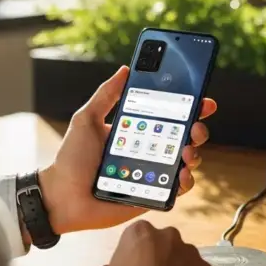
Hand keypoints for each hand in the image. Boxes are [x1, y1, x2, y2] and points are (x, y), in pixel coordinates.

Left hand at [38, 66, 216, 234]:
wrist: (62, 196)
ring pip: (186, 161)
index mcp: (136, 130)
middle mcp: (148, 150)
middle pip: (184, 136)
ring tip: (187, 152)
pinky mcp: (153, 195)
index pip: (169, 115)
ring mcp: (153, 173)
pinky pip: (178, 188)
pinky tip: (182, 174)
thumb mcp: (86, 119)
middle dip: (198, 129)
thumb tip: (125, 69)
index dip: (189, 106)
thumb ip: (105, 95)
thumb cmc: (71, 159)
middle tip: (196, 127)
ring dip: (194, 153)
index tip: (203, 100)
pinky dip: (186, 181)